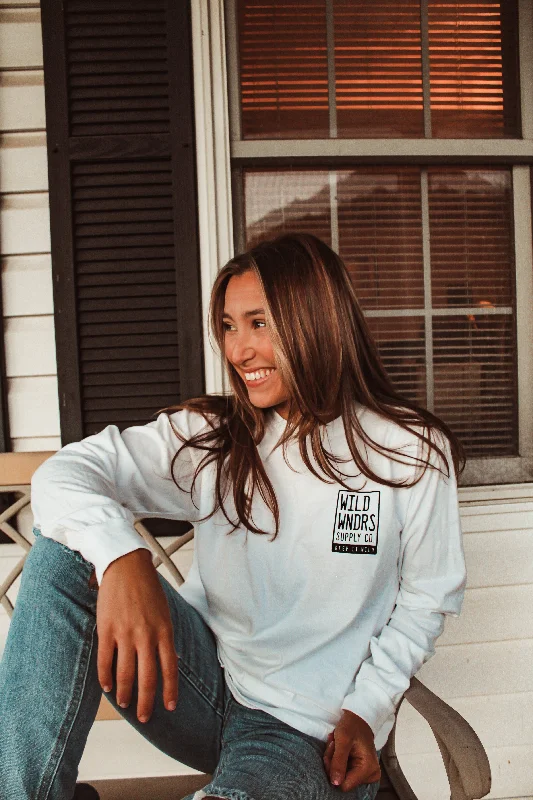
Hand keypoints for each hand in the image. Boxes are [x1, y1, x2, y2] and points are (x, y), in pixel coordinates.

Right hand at [96, 548, 178, 723]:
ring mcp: (125, 633)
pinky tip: (107, 688)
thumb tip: (171, 660)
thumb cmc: (148, 589)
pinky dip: (105, 678)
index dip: (170, 690)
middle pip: (147, 677)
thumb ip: (165, 636)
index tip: (169, 707)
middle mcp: (146, 635)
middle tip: (145, 717)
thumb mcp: (165, 612)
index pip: (170, 668)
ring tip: (126, 704)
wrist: (126, 566)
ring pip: (125, 673)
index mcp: (164, 630)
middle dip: (146, 701)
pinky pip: (105, 661)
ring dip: (125, 693)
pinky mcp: (107, 630)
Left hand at [323, 710, 380, 791]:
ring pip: (340, 775)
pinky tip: (337, 746)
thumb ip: (339, 762)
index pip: (344, 784)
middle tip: (333, 745)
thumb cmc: (352, 725)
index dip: (333, 771)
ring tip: (335, 743)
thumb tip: (335, 783)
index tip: (331, 752)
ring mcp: (366, 773)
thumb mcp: (343, 740)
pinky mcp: (360, 770)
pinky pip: (343, 770)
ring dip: (333, 759)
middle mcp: (370, 774)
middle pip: (342, 780)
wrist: (358, 717)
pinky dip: (336, 758)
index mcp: (368, 768)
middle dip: (333, 762)